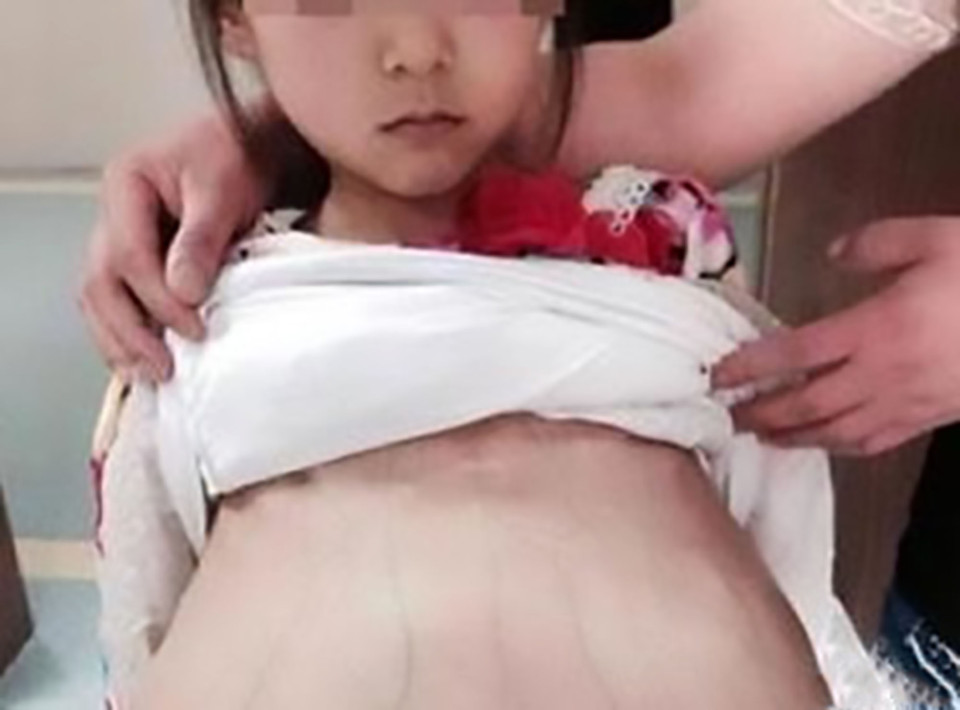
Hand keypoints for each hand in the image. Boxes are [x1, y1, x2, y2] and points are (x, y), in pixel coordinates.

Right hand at [79, 112, 266, 380]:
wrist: (254, 146)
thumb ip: (202, 238)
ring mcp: (122, 237)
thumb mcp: (224, 188)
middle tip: (162, 367)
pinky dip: (131, 332)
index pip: (128, 255)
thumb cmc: (239, 156)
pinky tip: (147, 359)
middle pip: (100, 282)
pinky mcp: (140, 259)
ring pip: (102, 298)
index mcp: (125, 185)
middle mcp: (114, 214)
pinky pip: (121, 301)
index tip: (193, 329)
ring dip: (122, 340)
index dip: (157, 299)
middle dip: (128, 331)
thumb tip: (184, 292)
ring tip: (150, 374)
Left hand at [712, 217, 959, 455]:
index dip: (751, 367)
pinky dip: (840, 446)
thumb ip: (876, 243)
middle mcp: (883, 374)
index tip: (717, 375)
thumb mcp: (936, 238)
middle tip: (726, 418)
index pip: (794, 353)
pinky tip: (825, 444)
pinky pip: (875, 442)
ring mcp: (908, 403)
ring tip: (761, 437)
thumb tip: (832, 252)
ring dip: (793, 437)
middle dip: (761, 414)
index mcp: (876, 327)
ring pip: (836, 432)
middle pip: (806, 404)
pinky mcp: (931, 420)